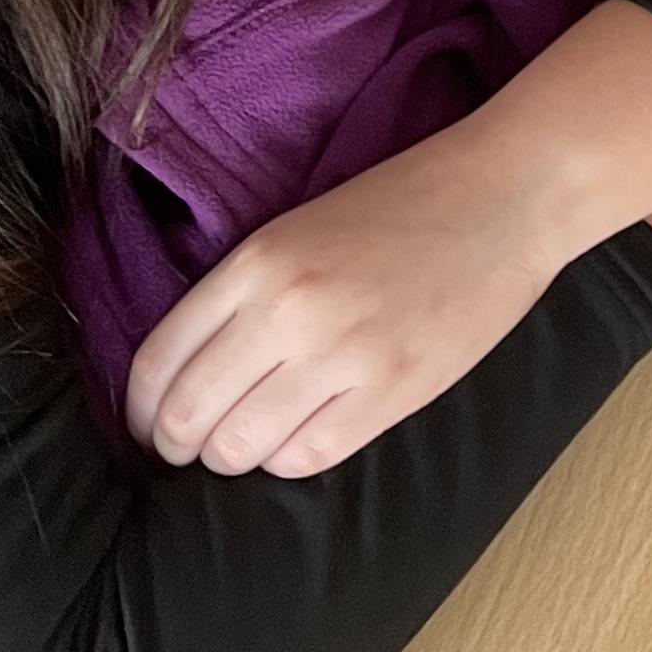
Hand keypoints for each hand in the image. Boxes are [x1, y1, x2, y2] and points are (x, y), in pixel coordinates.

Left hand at [125, 123, 565, 479]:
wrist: (510, 193)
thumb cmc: (407, 202)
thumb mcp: (302, 226)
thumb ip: (242, 293)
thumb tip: (188, 377)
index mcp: (259, 258)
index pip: (157, 363)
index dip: (141, 411)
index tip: (150, 423)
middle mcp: (290, 309)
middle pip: (188, 417)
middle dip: (178, 445)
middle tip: (192, 445)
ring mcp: (343, 354)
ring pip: (239, 449)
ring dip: (234, 454)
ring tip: (254, 437)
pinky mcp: (392, 391)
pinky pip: (305, 458)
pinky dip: (290, 457)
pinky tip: (303, 432)